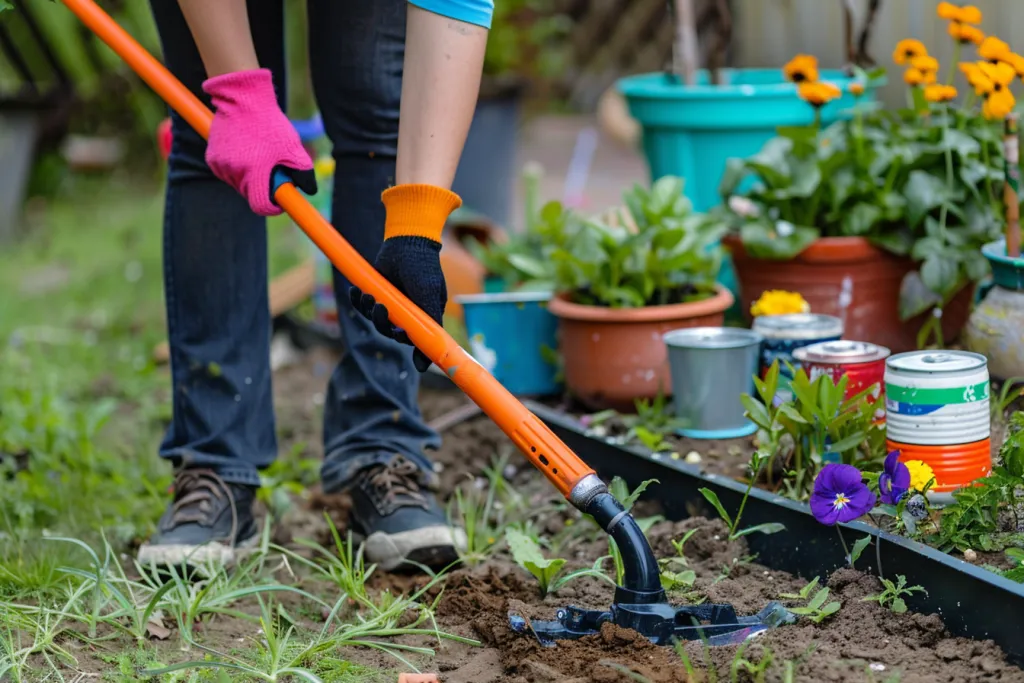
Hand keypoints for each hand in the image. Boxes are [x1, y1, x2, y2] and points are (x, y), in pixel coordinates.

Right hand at [203, 68, 316, 215]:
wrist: (243, 99)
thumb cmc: (270, 123)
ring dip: (249, 179)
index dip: (272, 207)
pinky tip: (243, 153)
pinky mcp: (211, 158)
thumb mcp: (292, 147)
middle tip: (272, 170)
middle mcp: (234, 171)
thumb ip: (303, 172)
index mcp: (255, 172)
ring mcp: (220, 165)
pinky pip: (227, 174)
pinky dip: (236, 170)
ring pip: (238, 185)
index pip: (261, 206)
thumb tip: (310, 190)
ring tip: (257, 156)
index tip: (279, 201)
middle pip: (250, 196)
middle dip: (262, 188)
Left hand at [350, 184, 461, 371]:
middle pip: (389, 332)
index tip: (400, 336)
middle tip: (379, 306)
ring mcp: (391, 303)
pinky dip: (357, 300)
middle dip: (381, 321)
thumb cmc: (422, 268)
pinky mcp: (376, 292)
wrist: (406, 242)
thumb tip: (425, 364)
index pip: (413, 340)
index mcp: (423, 316)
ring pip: (374, 319)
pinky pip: (362, 305)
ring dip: (368, 309)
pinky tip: (356, 290)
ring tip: (367, 294)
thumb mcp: (428, 297)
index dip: (404, 341)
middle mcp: (407, 313)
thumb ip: (429, 326)